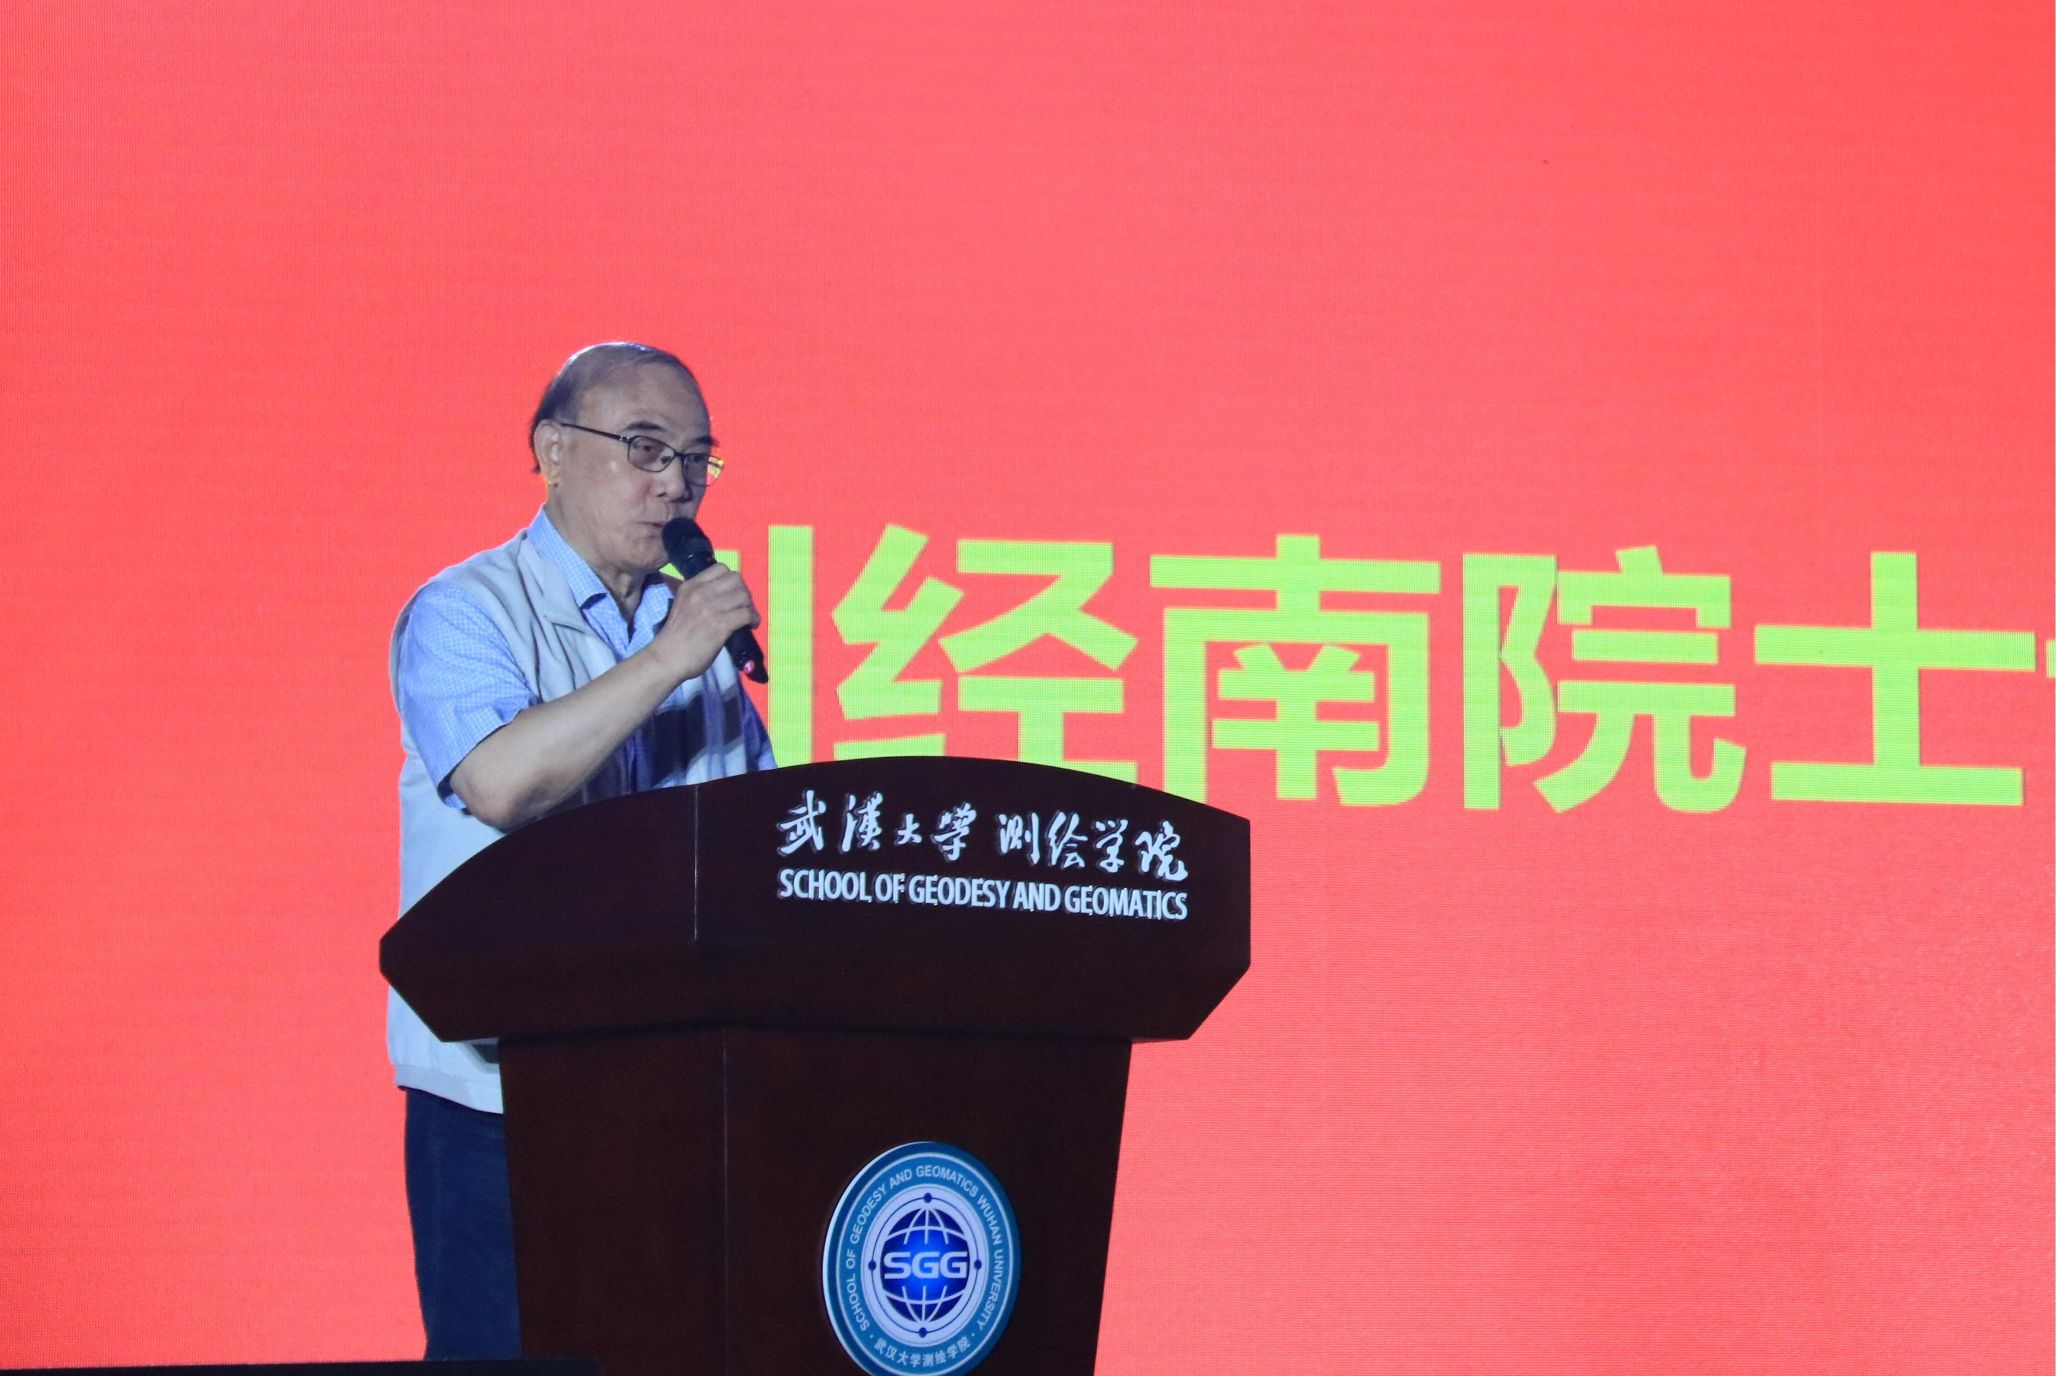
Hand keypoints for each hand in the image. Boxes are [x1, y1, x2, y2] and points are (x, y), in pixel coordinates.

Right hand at [651, 564, 759, 681]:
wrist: (667, 658)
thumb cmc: (676, 637)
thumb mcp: (683, 606)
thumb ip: (700, 597)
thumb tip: (725, 596)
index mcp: (690, 586)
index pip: (720, 568)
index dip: (732, 581)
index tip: (733, 594)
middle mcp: (700, 592)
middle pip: (736, 579)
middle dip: (744, 591)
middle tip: (743, 606)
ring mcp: (710, 608)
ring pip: (743, 595)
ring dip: (750, 606)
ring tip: (749, 617)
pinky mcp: (720, 624)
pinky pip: (746, 614)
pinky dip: (753, 619)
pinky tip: (751, 625)